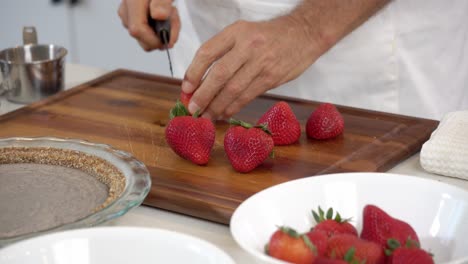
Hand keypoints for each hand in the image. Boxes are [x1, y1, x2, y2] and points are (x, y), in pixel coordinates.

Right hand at [118, 0, 179, 50]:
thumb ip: (162, 2)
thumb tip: (158, 15)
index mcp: (132, 1)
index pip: (137, 29)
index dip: (153, 40)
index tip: (168, 41)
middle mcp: (126, 9)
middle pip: (140, 36)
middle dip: (160, 35)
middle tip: (174, 20)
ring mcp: (127, 15)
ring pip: (143, 36)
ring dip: (161, 31)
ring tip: (170, 14)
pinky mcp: (132, 18)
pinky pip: (144, 32)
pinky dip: (158, 28)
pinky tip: (164, 17)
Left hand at [181, 16, 323, 118]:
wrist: (303, 34)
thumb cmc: (268, 36)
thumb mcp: (243, 33)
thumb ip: (223, 52)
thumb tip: (200, 80)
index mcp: (236, 32)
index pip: (207, 52)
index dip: (193, 73)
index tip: (186, 89)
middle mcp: (248, 46)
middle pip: (219, 74)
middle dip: (203, 95)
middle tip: (193, 109)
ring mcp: (261, 62)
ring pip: (233, 89)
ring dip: (217, 106)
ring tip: (206, 116)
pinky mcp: (272, 77)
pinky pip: (248, 96)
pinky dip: (234, 107)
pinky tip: (225, 113)